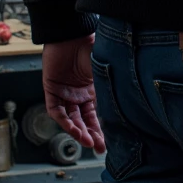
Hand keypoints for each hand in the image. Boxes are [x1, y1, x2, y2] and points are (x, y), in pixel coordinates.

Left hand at [42, 34, 105, 153]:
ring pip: (70, 118)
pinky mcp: (51, 90)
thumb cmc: (91, 47)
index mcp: (93, 90)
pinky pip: (56, 111)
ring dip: (78, 131)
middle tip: (99, 148)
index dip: (101, 129)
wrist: (72, 34)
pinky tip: (73, 129)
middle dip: (91, 135)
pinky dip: (64, 121)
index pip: (96, 114)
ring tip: (87, 141)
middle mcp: (78, 94)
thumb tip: (130, 105)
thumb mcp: (106, 71)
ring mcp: (65, 93)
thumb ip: (112, 88)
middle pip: (84, 120)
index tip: (108, 142)